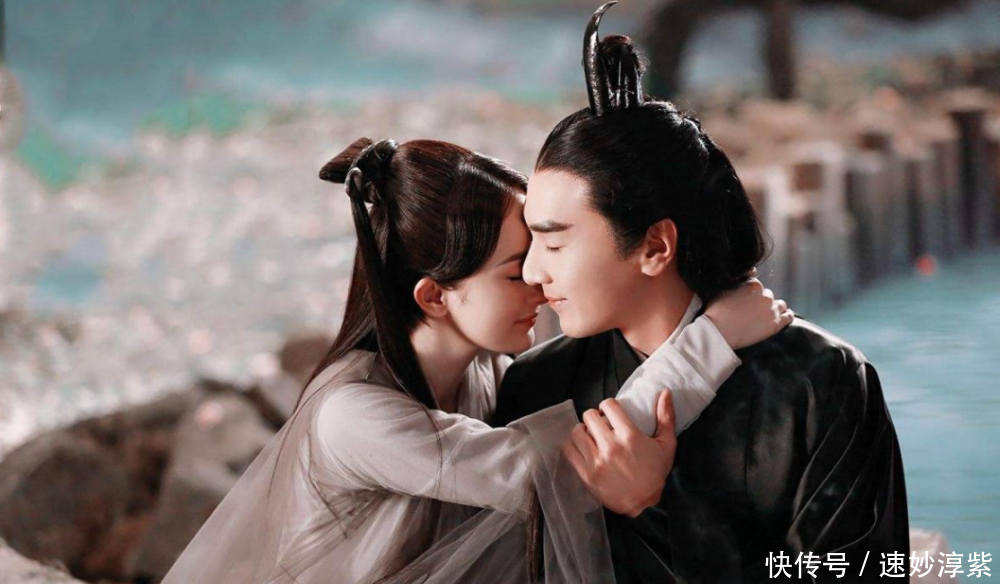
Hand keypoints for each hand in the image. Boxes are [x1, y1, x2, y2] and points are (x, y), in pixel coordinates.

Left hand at [563, 390, 675, 517]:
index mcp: (629, 436)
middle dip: (595, 417)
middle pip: (589, 415)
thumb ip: (666, 417)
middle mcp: (611, 447)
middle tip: (601, 425)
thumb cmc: (655, 473)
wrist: (644, 503)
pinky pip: (569, 451)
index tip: (611, 413)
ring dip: (583, 430)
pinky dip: (573, 446)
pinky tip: (582, 447)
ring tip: (591, 436)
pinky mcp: (586, 475)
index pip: (608, 405)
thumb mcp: (667, 445)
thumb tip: (666, 392)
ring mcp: (596, 461)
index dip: (609, 405)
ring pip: (576, 431)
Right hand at [705, 274, 793, 349]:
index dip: (751, 293)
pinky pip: (788, 317)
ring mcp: (772, 310)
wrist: (718, 333)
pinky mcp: (775, 324)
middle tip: (752, 311)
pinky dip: (787, 315)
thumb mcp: (725, 287)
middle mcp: (765, 295)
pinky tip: (785, 315)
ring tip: (768, 314)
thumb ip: (741, 276)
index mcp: (754, 285)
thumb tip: (754, 269)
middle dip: (762, 301)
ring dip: (775, 307)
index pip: (757, 286)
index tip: (746, 301)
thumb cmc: (717, 311)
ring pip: (780, 305)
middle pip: (768, 295)